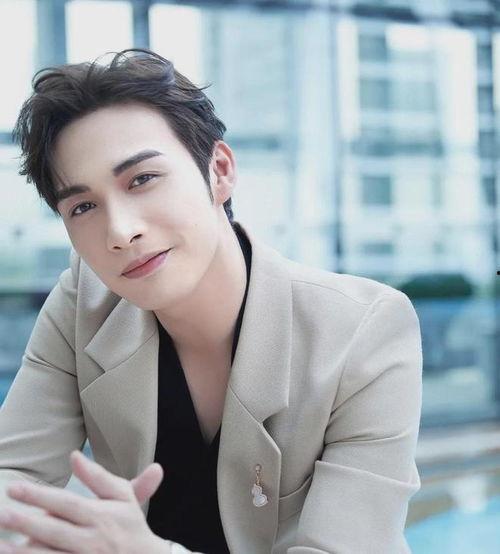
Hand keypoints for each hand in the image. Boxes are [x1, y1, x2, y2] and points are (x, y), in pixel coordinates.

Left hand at [0, 450, 170, 552]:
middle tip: (2, 513)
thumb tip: (74, 455)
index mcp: (102, 516)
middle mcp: (92, 541)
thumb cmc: (131, 526)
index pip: (66, 503)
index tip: (15, 489)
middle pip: (54, 530)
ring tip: (0, 545)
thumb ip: (98, 477)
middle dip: (26, 523)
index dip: (40, 496)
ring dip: (23, 553)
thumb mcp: (123, 497)